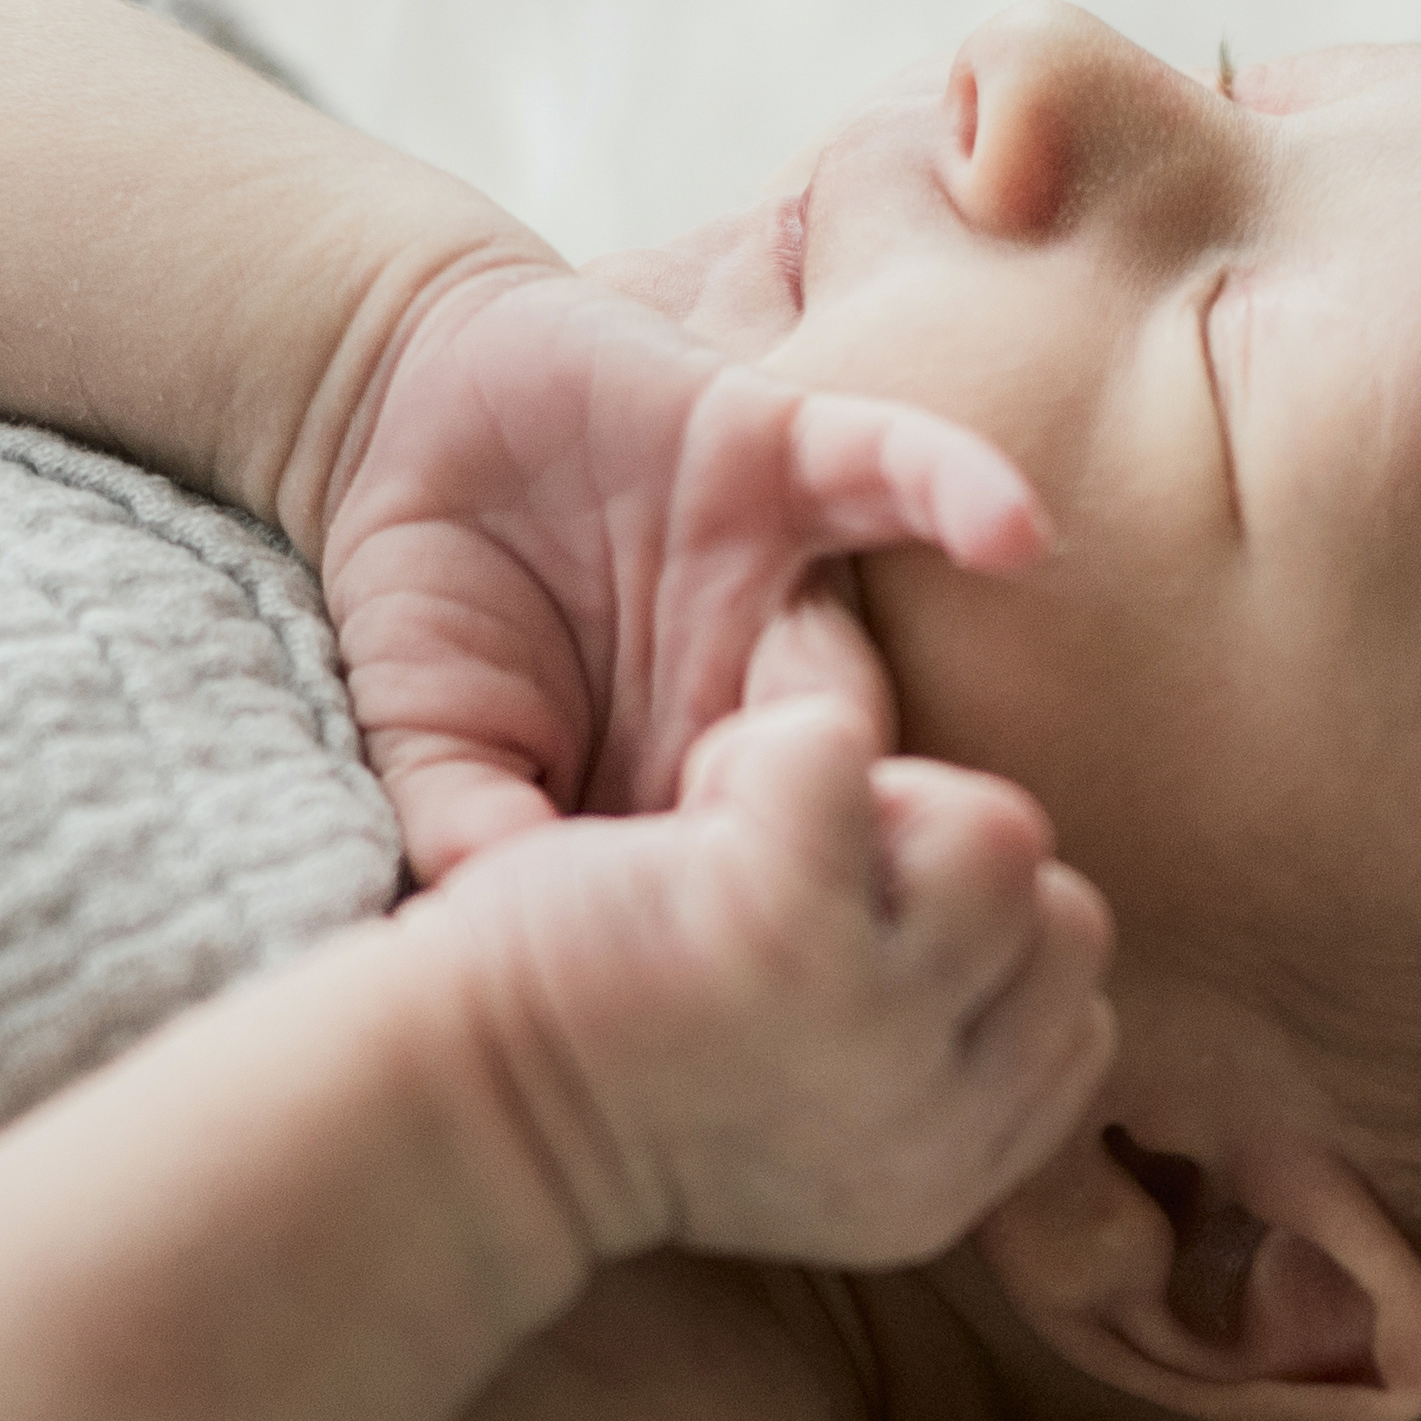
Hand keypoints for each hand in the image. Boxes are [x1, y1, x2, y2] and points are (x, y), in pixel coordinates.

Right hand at [308, 252, 1042, 885]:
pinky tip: (1012, 532)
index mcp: (682, 783)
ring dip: (860, 708)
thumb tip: (488, 925)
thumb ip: (470, 823)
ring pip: (864, 660)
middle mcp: (752, 695)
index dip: (761, 931)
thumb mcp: (432, 737)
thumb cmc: (435, 597)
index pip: (751, 877)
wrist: (408, 410)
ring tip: (891, 787)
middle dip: (839, 854)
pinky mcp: (782, 450)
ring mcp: (777, 582)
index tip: (769, 1010)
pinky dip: (956, 485)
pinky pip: (893, 464)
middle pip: (829, 795)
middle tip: (838, 909)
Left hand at [414, 699, 1115, 1272]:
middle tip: (805, 885)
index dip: (983, 944)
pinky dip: (768, 747)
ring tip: (754, 848)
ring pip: (1003, 830)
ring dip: (884, 801)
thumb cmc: (601, 1106)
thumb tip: (1001, 1005)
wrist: (451, 1126)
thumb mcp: (808, 1153)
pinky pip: (847, 750)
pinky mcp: (786, 918)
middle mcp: (936, 1118)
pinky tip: (698, 811)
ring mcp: (873, 1016)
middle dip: (950, 863)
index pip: (1077, 1021)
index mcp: (950, 1176)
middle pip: (1065, 916)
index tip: (858, 940)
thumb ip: (914, 1089)